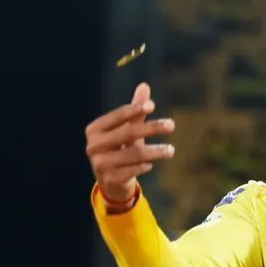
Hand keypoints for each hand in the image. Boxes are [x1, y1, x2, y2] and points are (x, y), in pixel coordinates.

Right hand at [85, 82, 174, 204]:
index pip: (117, 116)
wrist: (111, 181)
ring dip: (155, 151)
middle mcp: (93, 145)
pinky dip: (144, 166)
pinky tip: (151, 164)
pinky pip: (133, 170)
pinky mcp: (109, 179)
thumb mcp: (126, 129)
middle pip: (128, 133)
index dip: (134, 110)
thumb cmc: (120, 149)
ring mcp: (100, 163)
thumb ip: (135, 111)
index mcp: (95, 129)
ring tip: (171, 150)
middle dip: (152, 128)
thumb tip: (144, 85)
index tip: (152, 106)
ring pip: (134, 154)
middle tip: (171, 125)